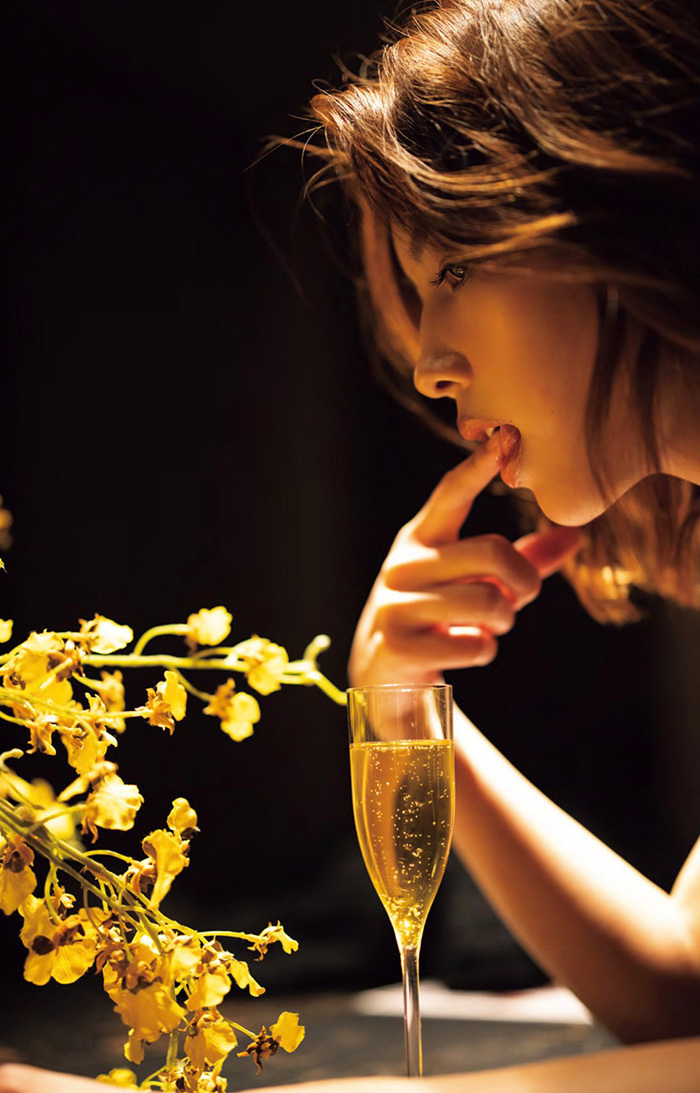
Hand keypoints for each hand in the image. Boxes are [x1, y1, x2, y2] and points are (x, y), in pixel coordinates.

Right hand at [348, 437, 580, 686]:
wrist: (385, 673)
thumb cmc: (441, 615)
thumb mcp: (475, 581)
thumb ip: (522, 559)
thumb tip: (576, 535)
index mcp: (423, 537)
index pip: (452, 494)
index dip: (478, 467)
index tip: (504, 439)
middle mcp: (404, 563)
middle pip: (492, 551)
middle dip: (524, 581)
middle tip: (520, 597)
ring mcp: (396, 603)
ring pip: (489, 603)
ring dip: (502, 622)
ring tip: (482, 627)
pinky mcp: (397, 644)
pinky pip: (474, 644)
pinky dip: (482, 650)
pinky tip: (462, 648)